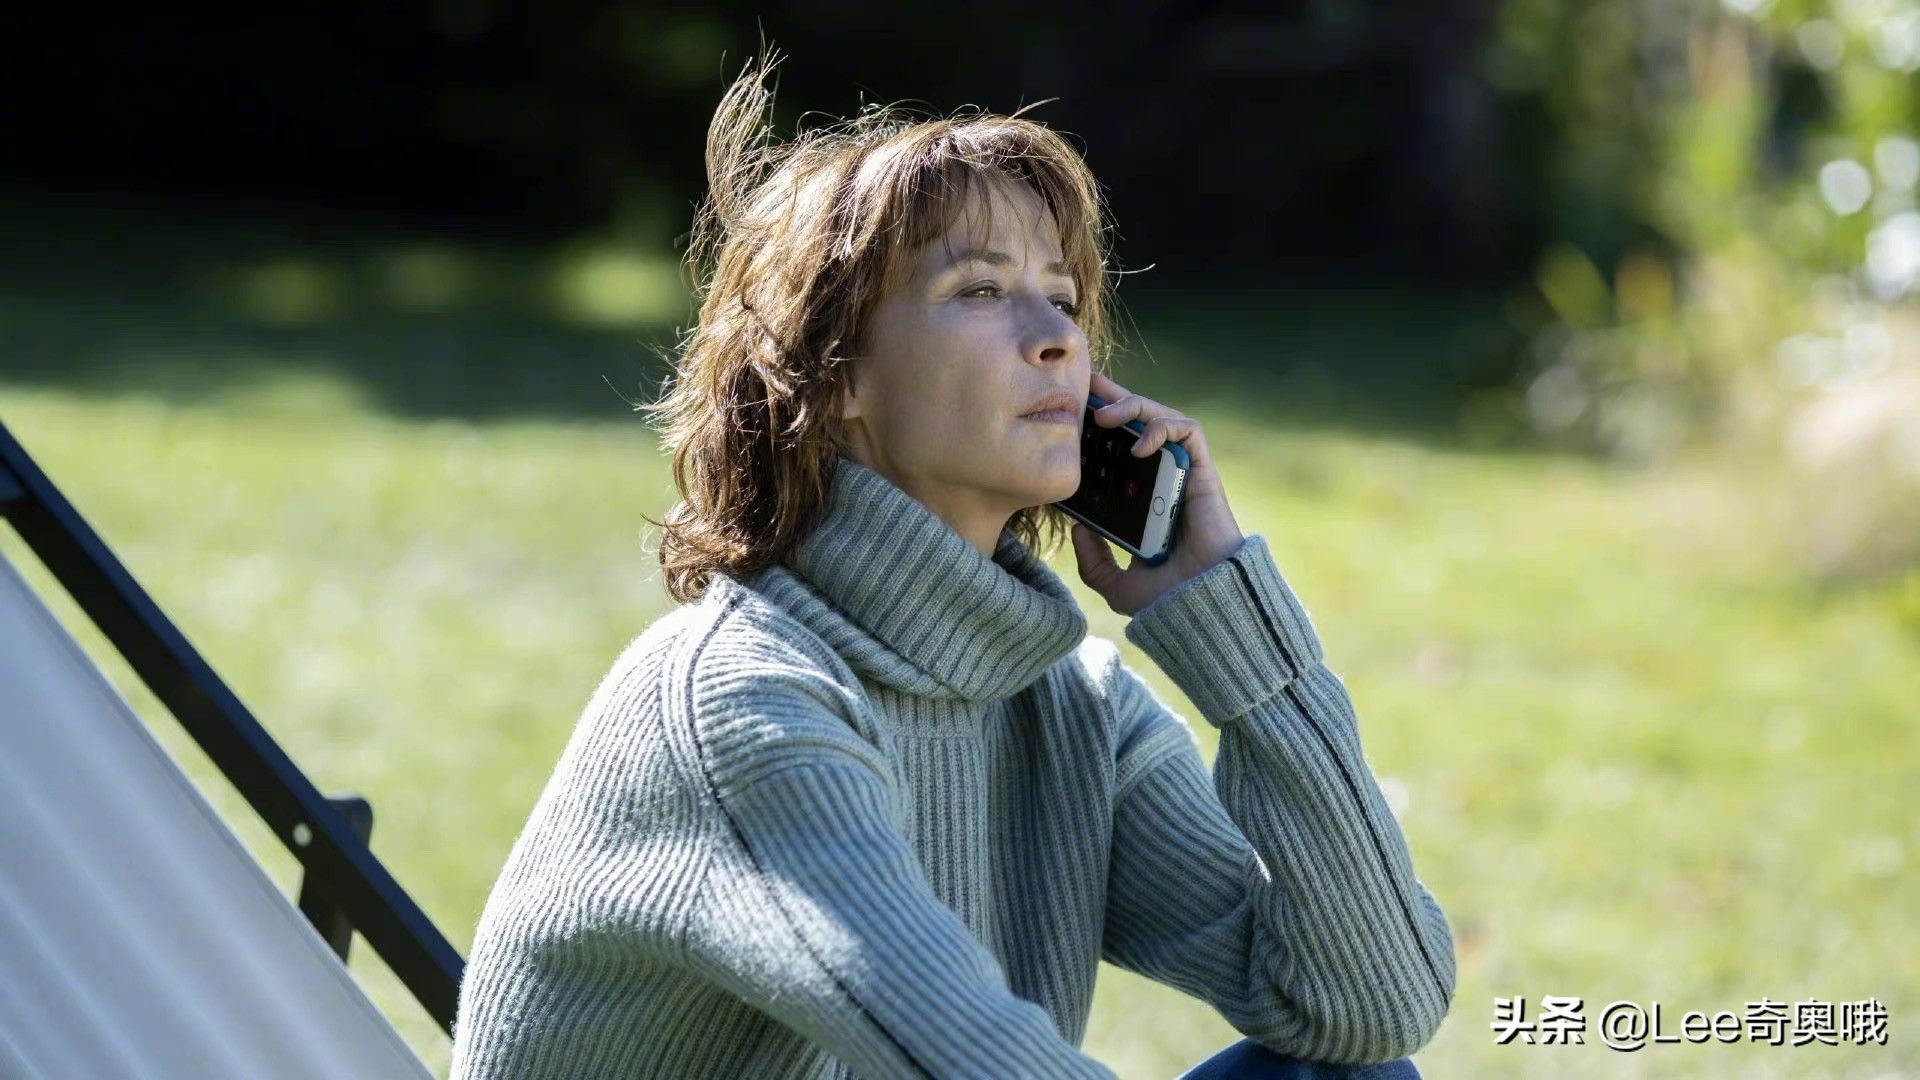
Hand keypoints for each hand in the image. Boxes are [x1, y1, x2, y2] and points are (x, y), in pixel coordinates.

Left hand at [1069, 370, 1244, 616]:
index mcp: (1143, 499)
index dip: (1100, 426)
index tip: (1071, 412)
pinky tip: (1138, 444)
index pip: (1121, 448)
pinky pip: (1188, 432)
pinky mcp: (1203, 472)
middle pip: (1139, 423)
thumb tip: (1078, 528)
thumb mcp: (1116, 584)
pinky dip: (1163, 428)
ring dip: (1133, 406)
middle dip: (1113, 398)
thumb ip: (1094, 561)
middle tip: (1085, 387)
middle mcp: (1163, 480)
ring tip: (1102, 417)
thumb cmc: (1167, 599)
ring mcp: (1184, 473)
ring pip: (1162, 418)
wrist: (1200, 606)